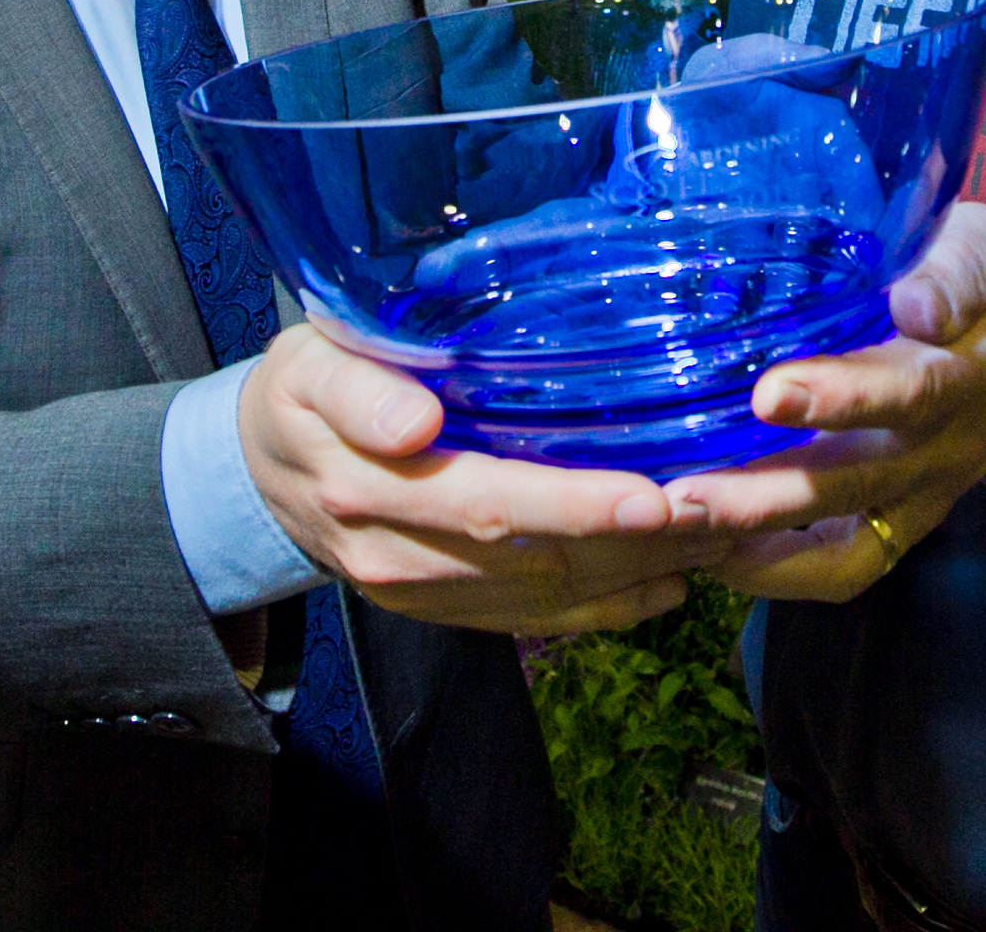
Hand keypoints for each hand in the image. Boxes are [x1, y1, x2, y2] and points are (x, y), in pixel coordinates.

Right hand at [240, 321, 732, 635]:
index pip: (489, 505)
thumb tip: (414, 426)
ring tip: (724, 536)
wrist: (257, 470)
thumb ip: (357, 389)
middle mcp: (400, 557)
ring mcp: (424, 595)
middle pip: (537, 561)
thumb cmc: (301, 392)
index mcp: (369, 488)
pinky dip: (612, 607)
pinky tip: (675, 579)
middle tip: (728, 512)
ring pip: (549, 597)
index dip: (577, 507)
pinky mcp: (443, 611)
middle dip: (639, 542)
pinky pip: (537, 622)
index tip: (653, 496)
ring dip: (641, 573)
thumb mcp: (308, 364)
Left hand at [663, 202, 985, 603]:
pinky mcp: (897, 523)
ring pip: (841, 546)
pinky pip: (842, 567)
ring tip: (677, 530)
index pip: (908, 393)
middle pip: (853, 486)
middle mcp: (940, 451)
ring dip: (756, 545)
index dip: (842, 398)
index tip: (768, 394)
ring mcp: (919, 498)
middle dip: (765, 497)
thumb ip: (958, 271)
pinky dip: (773, 572)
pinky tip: (702, 552)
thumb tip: (915, 304)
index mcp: (966, 374)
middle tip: (682, 497)